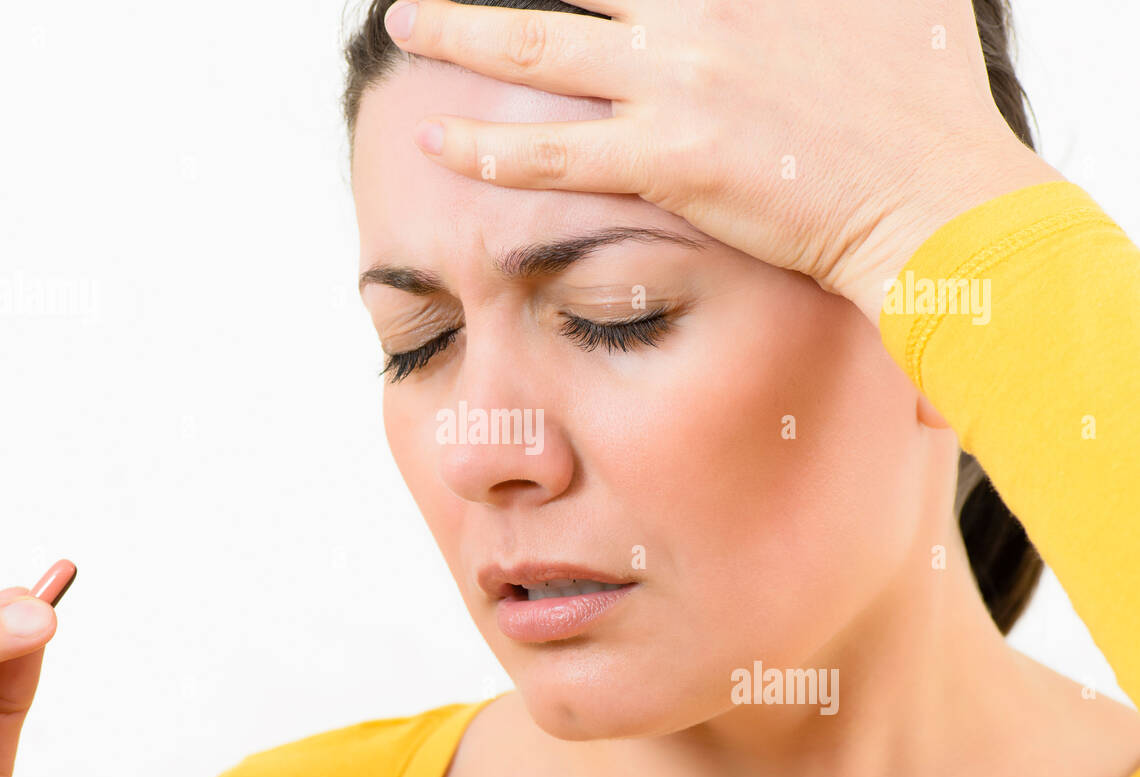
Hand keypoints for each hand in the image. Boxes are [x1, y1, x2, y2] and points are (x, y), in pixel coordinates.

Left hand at [383, 0, 1061, 320]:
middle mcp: (699, 5)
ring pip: (535, 47)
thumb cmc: (926, 93)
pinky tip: (438, 145)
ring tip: (407, 24)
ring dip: (458, 32)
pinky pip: (553, 155)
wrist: (933, 194)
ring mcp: (677, 78)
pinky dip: (487, 150)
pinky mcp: (667, 159)